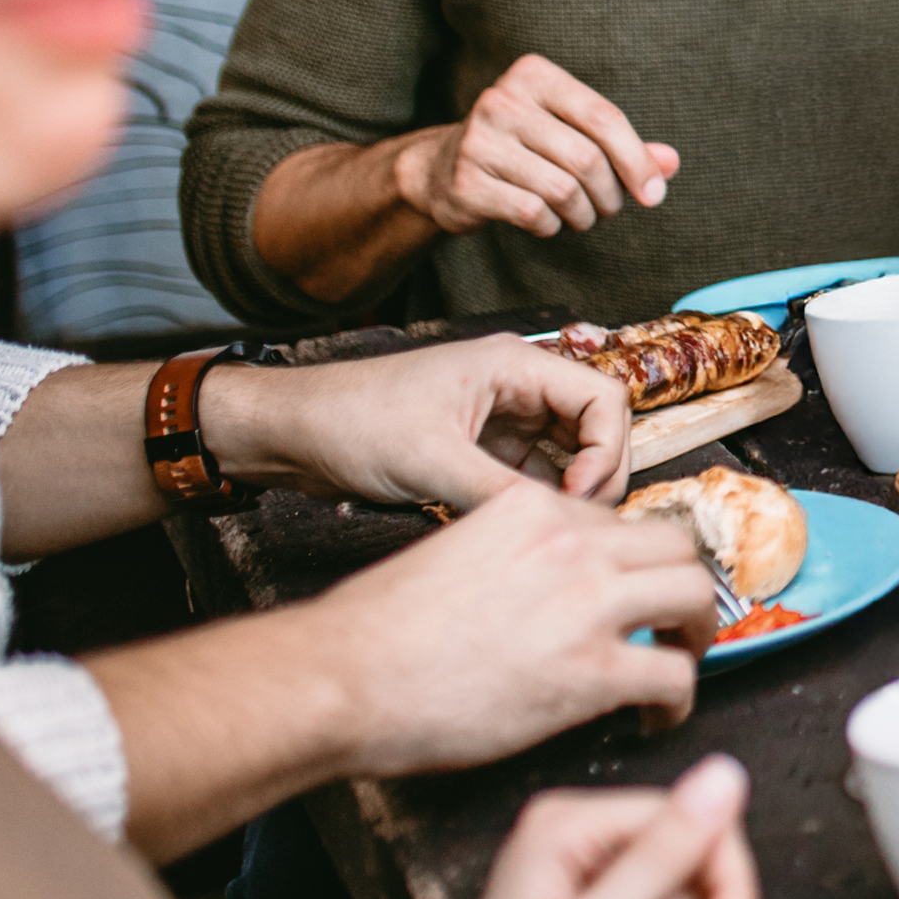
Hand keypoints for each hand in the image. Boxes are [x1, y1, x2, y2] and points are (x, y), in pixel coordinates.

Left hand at [207, 334, 633, 512]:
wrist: (290, 434)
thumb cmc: (352, 422)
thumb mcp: (430, 461)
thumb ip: (499, 495)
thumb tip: (557, 531)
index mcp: (515, 365)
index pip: (602, 398)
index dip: (608, 449)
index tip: (582, 496)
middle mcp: (518, 387)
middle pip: (594, 428)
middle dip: (598, 475)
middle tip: (578, 524)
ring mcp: (502, 419)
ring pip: (568, 455)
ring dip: (570, 492)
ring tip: (555, 534)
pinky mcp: (482, 449)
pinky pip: (533, 475)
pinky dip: (539, 502)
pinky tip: (526, 532)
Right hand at [310, 480, 714, 778]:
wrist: (343, 678)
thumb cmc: (375, 630)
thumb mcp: (452, 551)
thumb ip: (511, 556)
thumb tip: (540, 590)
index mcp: (534, 510)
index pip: (617, 525)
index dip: (629, 567)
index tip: (628, 597)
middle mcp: (573, 543)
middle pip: (676, 547)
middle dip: (683, 586)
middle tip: (675, 624)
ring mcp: (588, 604)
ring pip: (695, 596)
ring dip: (697, 634)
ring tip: (680, 663)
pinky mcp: (591, 671)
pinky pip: (674, 676)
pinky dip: (679, 700)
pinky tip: (656, 717)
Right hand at [412, 55, 678, 240]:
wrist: (440, 170)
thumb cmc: (525, 147)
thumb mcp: (572, 134)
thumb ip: (624, 146)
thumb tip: (671, 164)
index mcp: (535, 75)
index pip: (604, 117)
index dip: (637, 160)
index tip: (655, 194)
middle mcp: (502, 100)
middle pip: (587, 158)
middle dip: (610, 194)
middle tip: (609, 208)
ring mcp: (478, 140)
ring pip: (562, 189)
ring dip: (584, 214)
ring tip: (582, 216)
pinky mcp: (465, 182)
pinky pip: (532, 212)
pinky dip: (551, 226)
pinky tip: (547, 221)